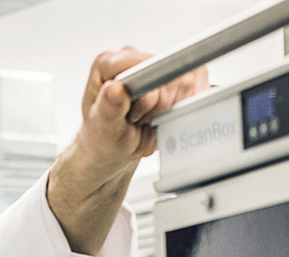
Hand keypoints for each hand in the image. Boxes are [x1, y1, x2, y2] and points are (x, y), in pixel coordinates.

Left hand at [47, 47, 207, 254]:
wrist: (105, 164)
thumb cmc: (97, 150)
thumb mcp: (101, 136)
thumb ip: (109, 112)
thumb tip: (117, 91)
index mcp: (110, 64)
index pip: (152, 65)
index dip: (154, 92)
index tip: (144, 113)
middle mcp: (129, 61)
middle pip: (173, 72)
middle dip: (164, 103)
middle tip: (144, 123)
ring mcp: (149, 71)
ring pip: (187, 83)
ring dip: (173, 109)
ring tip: (149, 125)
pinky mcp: (167, 83)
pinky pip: (191, 92)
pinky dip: (180, 113)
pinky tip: (161, 124)